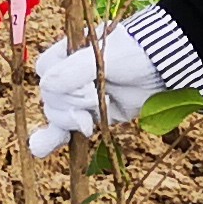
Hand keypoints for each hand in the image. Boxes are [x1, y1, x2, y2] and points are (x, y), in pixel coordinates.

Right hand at [29, 18, 161, 157]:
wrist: (163, 68)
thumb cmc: (133, 53)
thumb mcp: (101, 58)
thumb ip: (71, 72)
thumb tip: (45, 89)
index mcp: (67, 53)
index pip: (45, 72)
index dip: (61, 85)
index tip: (87, 87)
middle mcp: (70, 75)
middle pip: (50, 97)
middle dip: (71, 105)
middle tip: (97, 100)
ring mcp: (80, 97)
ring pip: (57, 115)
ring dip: (70, 121)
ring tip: (89, 122)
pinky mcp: (92, 116)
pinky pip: (63, 130)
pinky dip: (51, 140)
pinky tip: (39, 150)